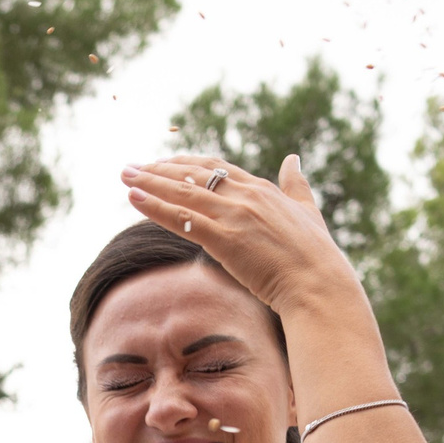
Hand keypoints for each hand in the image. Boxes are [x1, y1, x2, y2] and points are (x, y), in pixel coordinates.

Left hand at [119, 154, 359, 315]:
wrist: (318, 284)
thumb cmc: (315, 256)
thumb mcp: (308, 210)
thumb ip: (296, 185)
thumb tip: (294, 158)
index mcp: (262, 189)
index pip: (216, 168)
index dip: (186, 164)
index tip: (162, 163)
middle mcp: (246, 195)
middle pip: (194, 174)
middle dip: (159, 169)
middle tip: (132, 166)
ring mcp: (235, 215)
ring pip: (183, 192)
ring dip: (150, 182)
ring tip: (125, 176)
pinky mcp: (225, 239)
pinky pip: (183, 219)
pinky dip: (155, 207)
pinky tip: (134, 199)